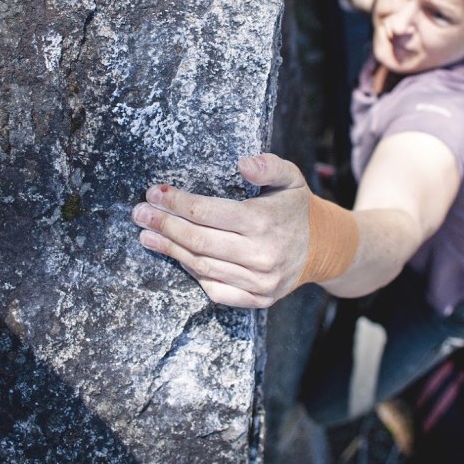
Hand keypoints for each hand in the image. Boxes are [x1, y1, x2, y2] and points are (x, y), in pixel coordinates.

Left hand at [132, 154, 310, 308]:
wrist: (323, 247)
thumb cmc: (296, 208)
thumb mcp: (291, 177)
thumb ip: (269, 166)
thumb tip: (243, 164)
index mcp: (264, 221)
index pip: (206, 212)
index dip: (175, 202)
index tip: (154, 193)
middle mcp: (261, 254)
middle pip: (198, 241)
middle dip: (164, 225)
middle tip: (139, 213)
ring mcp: (260, 281)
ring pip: (202, 266)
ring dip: (170, 250)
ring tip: (147, 235)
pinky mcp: (259, 299)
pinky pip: (216, 290)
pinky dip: (193, 274)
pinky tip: (177, 257)